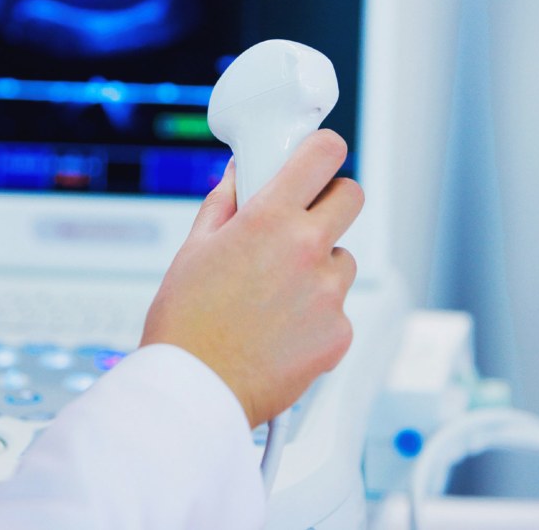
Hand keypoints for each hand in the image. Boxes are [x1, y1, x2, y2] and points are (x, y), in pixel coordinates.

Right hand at [140, 129, 361, 427]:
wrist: (195, 389)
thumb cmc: (186, 324)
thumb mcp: (195, 248)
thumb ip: (226, 203)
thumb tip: (241, 174)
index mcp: (270, 219)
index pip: (324, 154)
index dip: (323, 150)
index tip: (319, 156)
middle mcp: (308, 250)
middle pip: (351, 197)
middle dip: (330, 201)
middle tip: (303, 220)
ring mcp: (329, 293)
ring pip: (342, 260)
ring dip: (320, 267)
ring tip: (278, 295)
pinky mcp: (340, 333)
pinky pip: (338, 309)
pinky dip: (317, 315)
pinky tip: (282, 329)